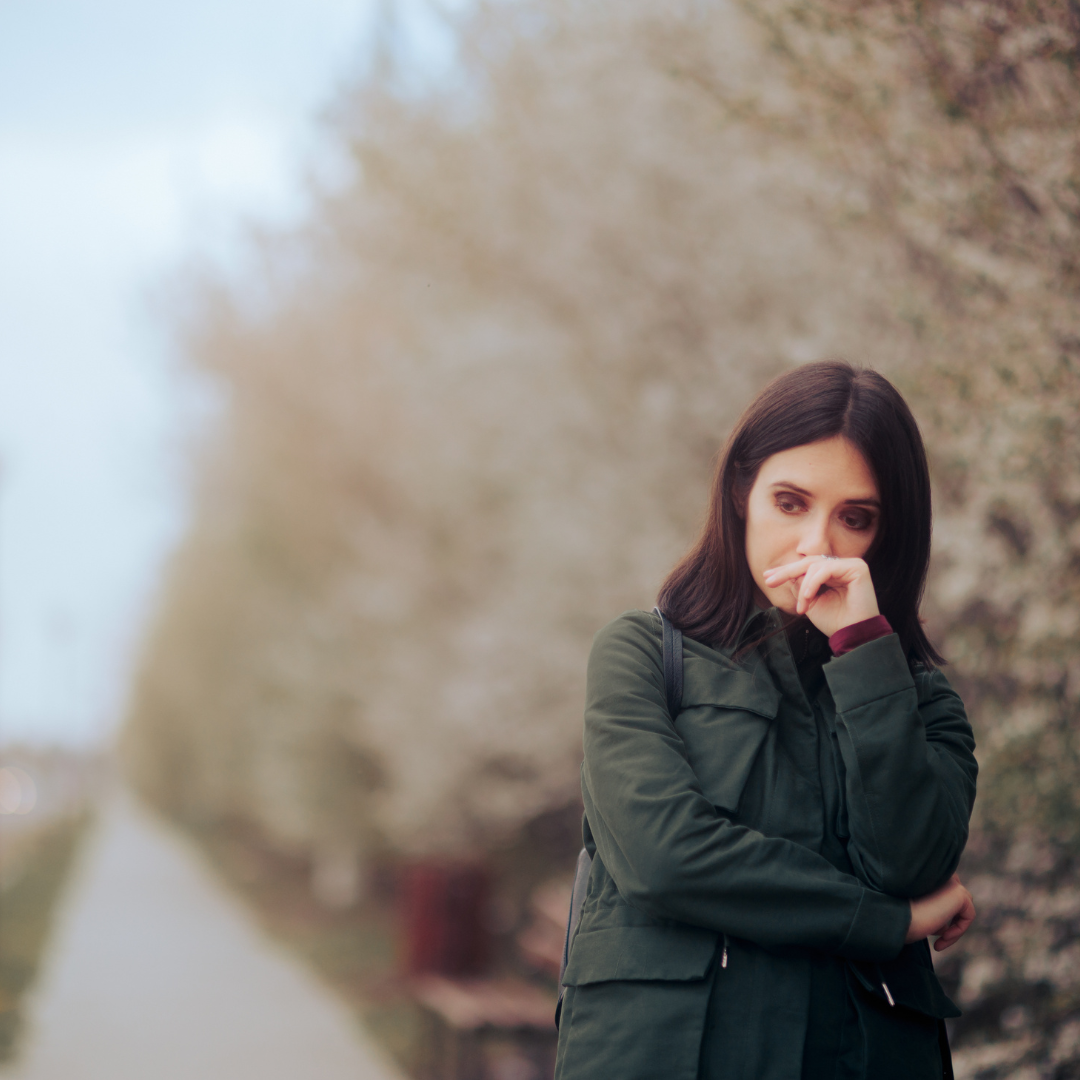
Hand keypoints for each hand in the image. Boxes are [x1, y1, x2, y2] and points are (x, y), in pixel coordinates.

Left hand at [761, 556, 878, 637]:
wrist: (853, 636)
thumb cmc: (835, 621)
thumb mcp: (810, 602)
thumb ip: (800, 586)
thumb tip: (786, 574)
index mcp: (833, 572)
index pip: (807, 566)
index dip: (787, 571)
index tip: (768, 578)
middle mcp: (843, 566)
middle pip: (809, 562)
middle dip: (786, 571)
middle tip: (769, 581)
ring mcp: (851, 565)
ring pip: (815, 566)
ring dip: (803, 588)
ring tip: (801, 607)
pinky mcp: (857, 568)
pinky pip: (825, 569)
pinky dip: (813, 583)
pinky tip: (808, 597)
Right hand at [906, 873, 975, 950]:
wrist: (895, 916)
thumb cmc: (900, 917)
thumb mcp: (917, 910)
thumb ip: (931, 910)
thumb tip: (945, 925)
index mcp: (927, 873)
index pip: (943, 892)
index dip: (940, 914)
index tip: (929, 932)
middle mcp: (939, 872)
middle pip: (955, 899)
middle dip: (949, 919)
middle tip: (937, 938)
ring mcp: (951, 881)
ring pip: (963, 908)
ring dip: (954, 927)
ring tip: (938, 941)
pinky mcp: (960, 893)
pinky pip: (968, 916)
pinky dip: (958, 930)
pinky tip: (943, 938)